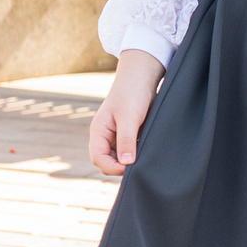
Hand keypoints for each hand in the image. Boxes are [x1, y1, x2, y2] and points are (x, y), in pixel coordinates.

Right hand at [89, 49, 164, 176]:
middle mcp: (105, 137)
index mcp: (99, 132)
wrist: (142, 78)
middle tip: (140, 167)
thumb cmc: (132, 94)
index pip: (98, 159)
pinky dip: (136, 156)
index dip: (112, 167)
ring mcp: (116, 137)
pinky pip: (129, 152)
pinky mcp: (129, 136)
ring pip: (119, 159)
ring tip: (145, 160)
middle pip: (107, 162)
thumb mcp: (129, 117)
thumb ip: (126, 140)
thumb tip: (126, 163)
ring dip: (129, 163)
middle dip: (120, 168)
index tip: (130, 168)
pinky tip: (147, 154)